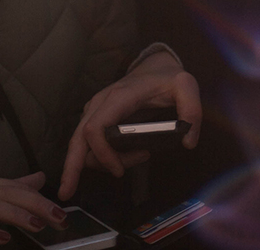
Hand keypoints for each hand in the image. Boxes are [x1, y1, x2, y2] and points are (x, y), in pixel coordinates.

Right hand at [0, 171, 66, 249]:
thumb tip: (39, 179)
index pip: (16, 186)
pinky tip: (4, 238)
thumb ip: (9, 187)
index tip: (62, 210)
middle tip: (60, 218)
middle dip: (37, 204)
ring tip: (39, 224)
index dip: (41, 197)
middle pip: (8, 193)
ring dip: (17, 215)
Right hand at [59, 51, 200, 200]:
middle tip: (67, 193)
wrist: (155, 66)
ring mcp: (96, 108)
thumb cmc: (168, 78)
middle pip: (77, 137)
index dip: (101, 153)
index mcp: (120, 96)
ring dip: (102, 161)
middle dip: (71, 166)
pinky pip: (88, 140)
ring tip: (137, 159)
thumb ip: (192, 110)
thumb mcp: (186, 86)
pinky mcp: (96, 115)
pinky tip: (122, 159)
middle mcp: (101, 102)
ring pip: (82, 142)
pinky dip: (99, 156)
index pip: (96, 127)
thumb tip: (188, 142)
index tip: (119, 171)